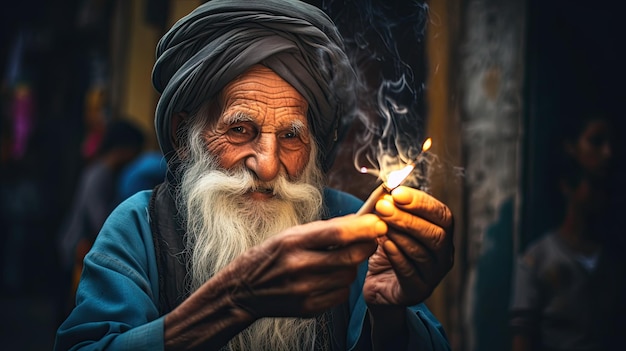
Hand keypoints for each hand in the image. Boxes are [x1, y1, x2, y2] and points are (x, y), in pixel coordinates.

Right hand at [220, 214, 385, 318]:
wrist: (243, 290)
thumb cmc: (270, 256)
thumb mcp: (291, 234)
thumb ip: (324, 229)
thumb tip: (359, 220)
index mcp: (293, 242)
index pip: (338, 234)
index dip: (363, 228)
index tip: (379, 223)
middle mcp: (299, 266)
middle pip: (351, 257)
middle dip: (367, 246)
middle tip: (370, 239)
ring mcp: (304, 290)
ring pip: (349, 276)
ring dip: (351, 266)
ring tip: (338, 260)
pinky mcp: (309, 308)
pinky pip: (341, 295)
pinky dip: (341, 285)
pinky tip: (328, 278)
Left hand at [363, 186, 453, 305]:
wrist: (379, 285)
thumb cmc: (388, 250)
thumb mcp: (390, 225)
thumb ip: (391, 207)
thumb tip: (387, 187)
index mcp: (442, 233)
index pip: (442, 214)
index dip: (421, 202)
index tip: (397, 193)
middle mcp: (444, 254)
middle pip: (435, 234)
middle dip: (408, 218)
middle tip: (383, 207)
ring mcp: (433, 275)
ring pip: (422, 253)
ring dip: (400, 235)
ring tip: (380, 224)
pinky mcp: (417, 290)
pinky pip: (409, 272)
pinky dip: (396, 256)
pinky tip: (383, 244)